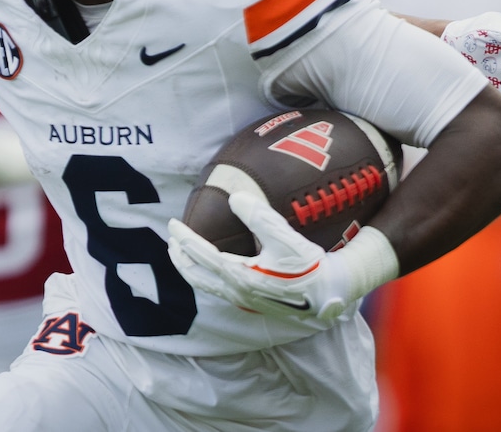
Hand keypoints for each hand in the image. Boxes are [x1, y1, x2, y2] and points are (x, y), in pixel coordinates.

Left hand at [168, 193, 395, 321]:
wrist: (329, 294)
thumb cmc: (309, 266)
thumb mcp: (286, 238)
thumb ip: (260, 217)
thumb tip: (235, 197)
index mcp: (240, 276)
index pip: (201, 255)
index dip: (184, 238)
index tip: (172, 224)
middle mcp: (237, 291)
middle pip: (196, 275)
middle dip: (179, 257)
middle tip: (171, 239)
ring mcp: (243, 300)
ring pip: (205, 285)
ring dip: (190, 268)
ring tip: (183, 253)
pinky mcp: (252, 302)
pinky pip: (218, 290)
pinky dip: (205, 277)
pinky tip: (211, 269)